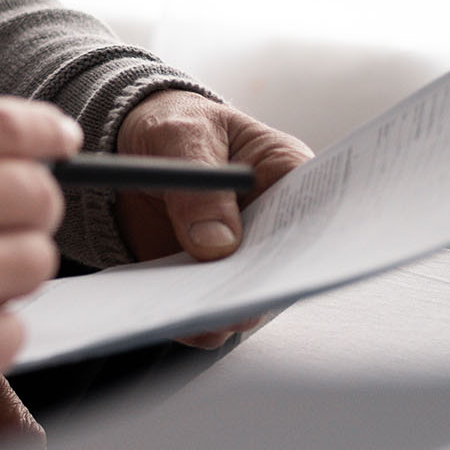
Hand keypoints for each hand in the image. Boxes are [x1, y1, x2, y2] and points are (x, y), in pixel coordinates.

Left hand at [113, 90, 312, 346]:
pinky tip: (169, 318)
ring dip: (224, 312)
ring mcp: (240, 261)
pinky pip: (204, 314)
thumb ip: (200, 184)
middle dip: (264, 288)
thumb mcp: (182, 136)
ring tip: (197, 317)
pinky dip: (188, 321)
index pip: (316, 214)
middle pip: (284, 269)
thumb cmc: (175, 128)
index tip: (293, 263)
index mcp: (286, 176)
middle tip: (242, 303)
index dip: (311, 242)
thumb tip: (218, 246)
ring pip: (247, 300)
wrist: (132, 146)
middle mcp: (272, 228)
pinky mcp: (205, 284)